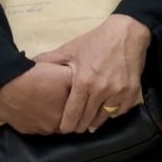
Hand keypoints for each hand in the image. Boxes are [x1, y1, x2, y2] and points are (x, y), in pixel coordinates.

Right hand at [0, 61, 74, 134]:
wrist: (5, 81)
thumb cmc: (38, 77)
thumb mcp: (65, 74)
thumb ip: (79, 83)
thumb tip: (89, 87)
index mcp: (64, 118)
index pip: (76, 118)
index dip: (76, 108)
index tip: (74, 99)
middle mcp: (49, 128)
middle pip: (61, 122)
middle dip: (62, 112)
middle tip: (58, 97)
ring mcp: (33, 130)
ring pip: (46, 124)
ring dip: (47, 114)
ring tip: (44, 99)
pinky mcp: (20, 128)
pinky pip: (31, 124)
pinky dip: (34, 116)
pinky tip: (32, 103)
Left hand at [38, 14, 152, 133]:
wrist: (127, 32)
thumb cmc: (96, 41)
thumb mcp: (70, 49)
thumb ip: (50, 59)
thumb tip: (29, 63)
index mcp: (83, 82)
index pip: (73, 113)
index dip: (67, 125)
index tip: (64, 129)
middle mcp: (101, 90)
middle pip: (88, 119)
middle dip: (80, 126)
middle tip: (75, 128)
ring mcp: (119, 92)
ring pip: (104, 117)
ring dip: (96, 122)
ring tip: (90, 124)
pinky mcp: (132, 91)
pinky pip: (121, 110)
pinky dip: (113, 113)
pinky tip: (107, 111)